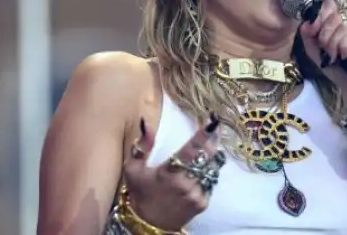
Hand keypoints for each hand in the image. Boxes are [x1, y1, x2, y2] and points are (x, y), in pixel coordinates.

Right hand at [122, 115, 222, 230]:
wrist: (148, 225)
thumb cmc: (140, 194)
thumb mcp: (132, 169)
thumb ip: (142, 146)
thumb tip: (147, 124)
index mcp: (170, 172)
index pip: (192, 149)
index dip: (204, 135)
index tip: (213, 122)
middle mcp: (187, 183)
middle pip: (207, 157)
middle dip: (212, 142)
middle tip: (214, 131)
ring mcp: (197, 194)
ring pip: (212, 169)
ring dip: (211, 158)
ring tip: (208, 149)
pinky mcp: (202, 203)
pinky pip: (211, 183)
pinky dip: (208, 175)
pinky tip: (200, 172)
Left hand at [299, 0, 346, 108]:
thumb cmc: (337, 67)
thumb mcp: (315, 51)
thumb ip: (308, 34)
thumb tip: (307, 22)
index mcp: (345, 15)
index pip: (331, 4)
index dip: (320, 16)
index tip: (313, 32)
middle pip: (337, 14)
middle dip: (326, 34)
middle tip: (327, 50)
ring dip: (336, 41)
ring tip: (335, 55)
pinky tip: (346, 55)